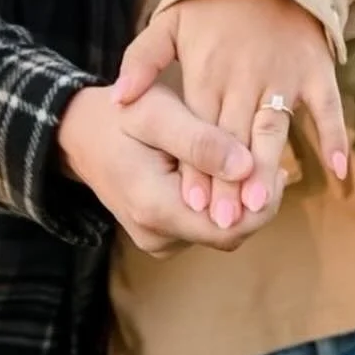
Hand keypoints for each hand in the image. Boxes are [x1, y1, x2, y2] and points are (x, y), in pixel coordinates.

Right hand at [57, 83, 282, 256]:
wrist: (79, 134)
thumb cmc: (119, 115)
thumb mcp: (157, 114)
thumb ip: (200, 141)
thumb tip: (246, 167)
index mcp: (155, 208)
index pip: (231, 227)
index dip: (261, 203)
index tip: (274, 166)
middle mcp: (157, 235)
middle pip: (230, 233)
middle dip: (254, 201)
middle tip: (268, 160)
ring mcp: (158, 240)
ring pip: (220, 231)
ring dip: (239, 201)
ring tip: (246, 161)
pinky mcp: (162, 236)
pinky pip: (204, 227)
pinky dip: (220, 203)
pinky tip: (223, 172)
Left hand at [113, 0, 348, 227]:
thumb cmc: (214, 2)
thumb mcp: (169, 22)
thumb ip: (142, 61)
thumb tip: (117, 99)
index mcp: (207, 72)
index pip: (198, 130)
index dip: (196, 169)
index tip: (191, 207)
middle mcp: (244, 78)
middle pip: (233, 139)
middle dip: (229, 182)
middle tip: (225, 222)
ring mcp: (282, 75)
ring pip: (273, 129)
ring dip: (269, 168)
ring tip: (264, 206)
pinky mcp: (315, 69)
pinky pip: (327, 106)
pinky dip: (333, 136)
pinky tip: (337, 172)